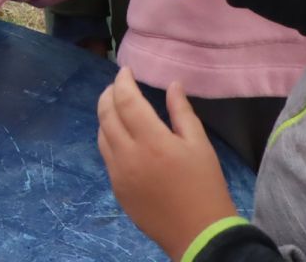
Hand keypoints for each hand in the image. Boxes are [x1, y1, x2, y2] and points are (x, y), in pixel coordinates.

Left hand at [97, 69, 237, 258]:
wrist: (198, 234)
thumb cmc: (205, 186)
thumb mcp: (199, 145)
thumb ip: (182, 112)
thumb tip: (172, 85)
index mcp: (152, 141)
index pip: (126, 100)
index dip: (122, 81)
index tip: (126, 71)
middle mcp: (128, 155)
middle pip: (106, 114)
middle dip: (108, 94)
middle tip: (118, 85)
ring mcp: (118, 173)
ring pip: (101, 134)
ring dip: (106, 115)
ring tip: (117, 106)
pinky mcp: (116, 188)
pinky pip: (105, 155)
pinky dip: (108, 137)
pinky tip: (120, 135)